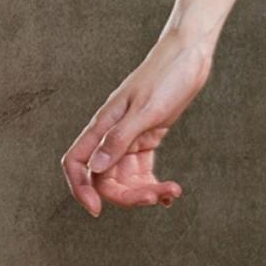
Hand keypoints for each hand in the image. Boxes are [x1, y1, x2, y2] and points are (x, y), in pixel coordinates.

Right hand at [61, 28, 214, 215]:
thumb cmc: (167, 75)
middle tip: (156, 198)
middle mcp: (112, 134)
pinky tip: (170, 192)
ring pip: (126, 178)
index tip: (96, 210)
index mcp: (103, 124)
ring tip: (172, 191)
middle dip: (128, 195)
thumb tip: (96, 169)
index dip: (80, 188)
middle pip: (105, 178)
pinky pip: (143, 171)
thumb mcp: (146, 109)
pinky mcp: (148, 137)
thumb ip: (120, 139)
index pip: (76, 163)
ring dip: (146, 191)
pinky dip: (154, 184)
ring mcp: (130, 137)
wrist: (189, 55)